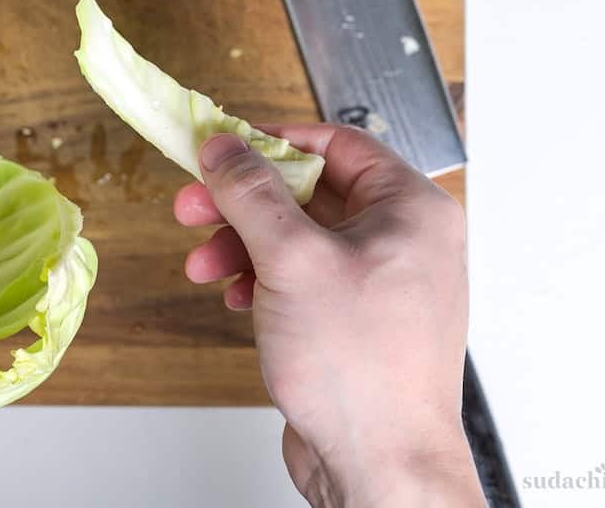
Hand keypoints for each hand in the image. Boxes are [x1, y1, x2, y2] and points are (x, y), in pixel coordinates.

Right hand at [174, 126, 484, 506]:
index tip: (223, 145)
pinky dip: (263, 280)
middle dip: (244, 203)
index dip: (273, 140)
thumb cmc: (360, 367)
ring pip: (300, 239)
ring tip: (203, 264)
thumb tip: (224, 146)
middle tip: (193, 206)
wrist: (380, 465)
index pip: (336, 144)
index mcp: (411, 210)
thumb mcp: (291, 260)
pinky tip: (236, 298)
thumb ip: (251, 195)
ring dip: (244, 245)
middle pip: (310, 193)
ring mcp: (381, 283)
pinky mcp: (357, 321)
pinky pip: (303, 279)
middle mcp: (403, 240)